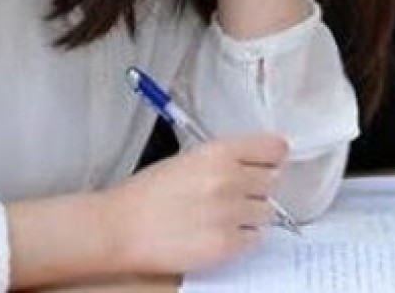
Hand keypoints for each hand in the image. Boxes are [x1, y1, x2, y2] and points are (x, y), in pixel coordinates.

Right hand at [108, 133, 287, 272]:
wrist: (120, 227)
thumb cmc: (149, 193)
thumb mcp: (188, 159)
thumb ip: (226, 159)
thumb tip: (257, 164)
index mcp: (218, 153)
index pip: (274, 148)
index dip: (272, 158)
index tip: (269, 164)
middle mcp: (229, 179)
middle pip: (273, 182)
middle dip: (257, 189)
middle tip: (234, 195)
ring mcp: (229, 213)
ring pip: (267, 213)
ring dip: (250, 215)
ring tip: (222, 217)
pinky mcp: (226, 244)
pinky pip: (254, 239)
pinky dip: (241, 239)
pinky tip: (217, 233)